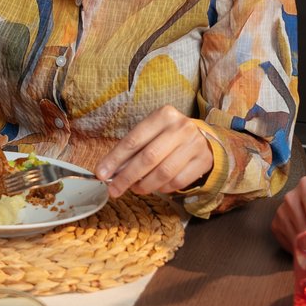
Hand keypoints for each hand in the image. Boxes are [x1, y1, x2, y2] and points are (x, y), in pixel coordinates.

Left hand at [95, 106, 213, 196]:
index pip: (134, 140)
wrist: (204, 138)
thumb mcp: (151, 134)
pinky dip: (162, 188)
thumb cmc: (169, 136)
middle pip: (148, 158)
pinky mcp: (203, 161)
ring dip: (144, 185)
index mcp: (164, 115)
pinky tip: (156, 187)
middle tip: (114, 190)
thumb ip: (132, 150)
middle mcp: (181, 127)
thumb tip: (109, 171)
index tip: (101, 173)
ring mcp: (195, 144)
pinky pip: (177, 182)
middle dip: (127, 177)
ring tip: (135, 189)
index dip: (115, 159)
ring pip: (163, 173)